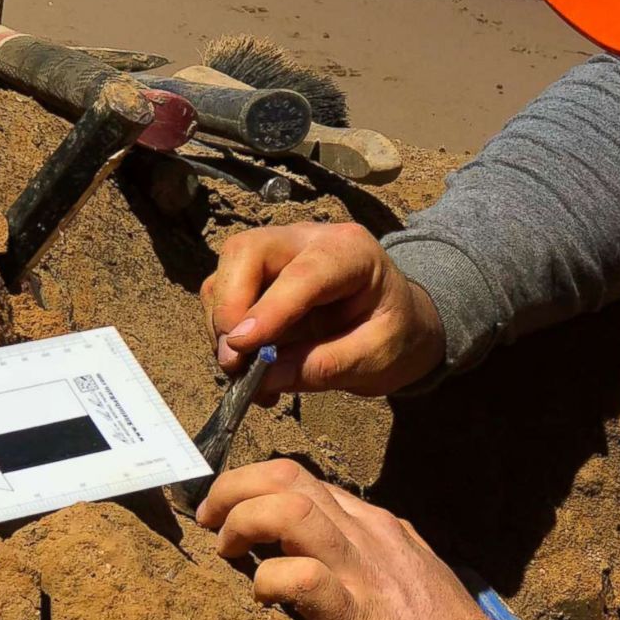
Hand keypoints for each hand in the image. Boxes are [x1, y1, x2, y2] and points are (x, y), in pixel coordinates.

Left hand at [196, 459, 508, 619]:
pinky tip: (261, 597)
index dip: (254, 485)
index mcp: (376, 526)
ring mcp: (362, 572)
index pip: (304, 479)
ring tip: (226, 551)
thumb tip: (311, 552)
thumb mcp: (403, 576)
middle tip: (211, 522)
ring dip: (242, 521)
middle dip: (234, 488)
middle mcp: (368, 535)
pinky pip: (302, 576)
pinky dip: (269, 578)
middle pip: (288, 477)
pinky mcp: (354, 617)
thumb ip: (362, 556)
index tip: (227, 512)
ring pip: (290, 510)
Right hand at [200, 223, 444, 397]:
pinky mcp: (257, 274)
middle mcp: (308, 240)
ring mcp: (278, 252)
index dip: (269, 309)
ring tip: (246, 374)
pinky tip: (250, 368)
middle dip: (229, 307)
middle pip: (247, 251)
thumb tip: (263, 379)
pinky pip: (222, 295)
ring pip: (225, 272)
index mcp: (352, 252)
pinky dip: (224, 334)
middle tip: (235, 362)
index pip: (303, 273)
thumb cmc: (394, 334)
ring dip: (221, 326)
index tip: (243, 346)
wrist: (398, 323)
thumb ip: (324, 366)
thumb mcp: (376, 357)